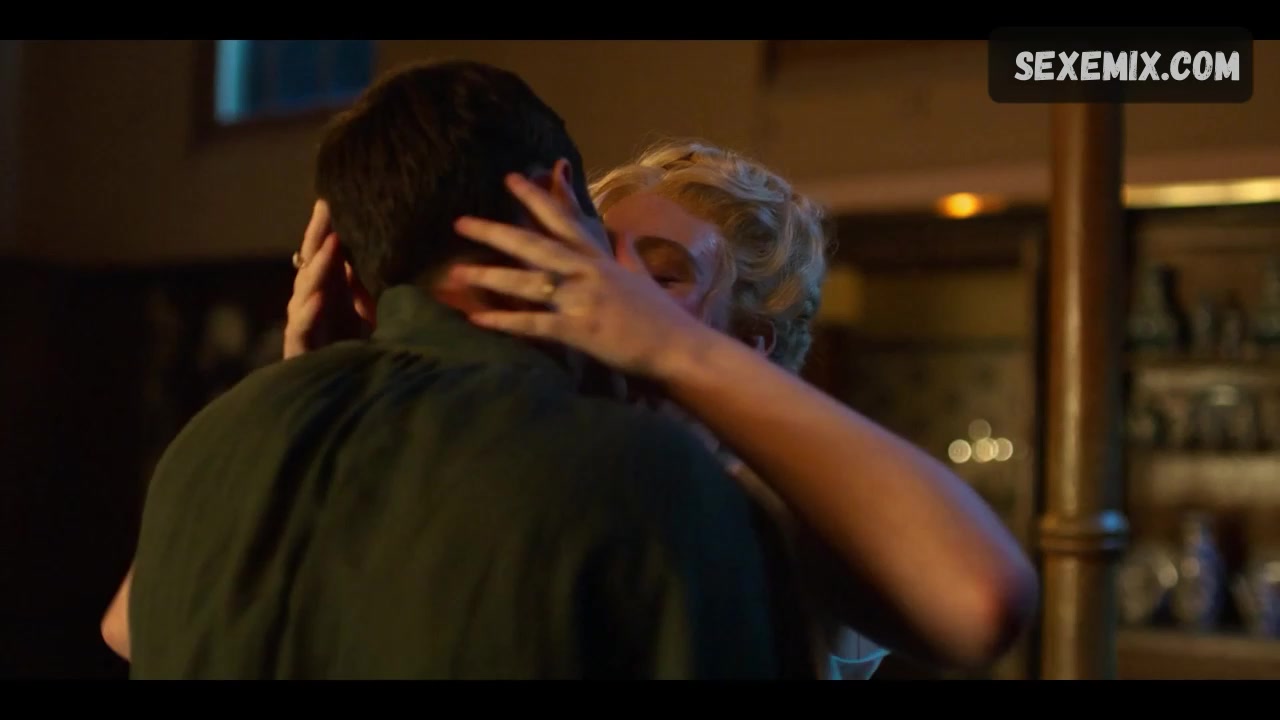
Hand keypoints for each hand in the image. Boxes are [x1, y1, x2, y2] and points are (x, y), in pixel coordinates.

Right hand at [283, 200, 373, 358]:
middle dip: (318, 237)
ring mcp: (304, 328)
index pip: (324, 254)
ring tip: (330, 245)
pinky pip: (301, 330)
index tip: (331, 199)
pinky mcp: (299, 354)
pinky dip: (309, 313)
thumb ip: (367, 285)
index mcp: (329, 293)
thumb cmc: (364, 355)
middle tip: (327, 209)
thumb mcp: (373, 313)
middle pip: (311, 265)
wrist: (351, 403)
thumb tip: (381, 247)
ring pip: (305, 292)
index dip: (325, 228)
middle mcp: (312, 306)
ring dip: (318, 268)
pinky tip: (318, 297)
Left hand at [449, 173, 714, 382]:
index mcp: (599, 259)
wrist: (679, 346)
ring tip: (458, 273)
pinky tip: (479, 319)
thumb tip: (620, 234)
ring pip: (528, 282)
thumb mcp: (641, 275)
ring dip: (491, 276)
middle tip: (460, 221)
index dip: (535, 198)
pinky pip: (534, 324)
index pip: (563, 221)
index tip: (510, 178)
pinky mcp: (580, 330)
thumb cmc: (662, 317)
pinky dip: (505, 321)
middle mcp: (587, 273)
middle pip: (534, 245)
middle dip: (496, 231)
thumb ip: (624, 253)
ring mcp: (582, 300)